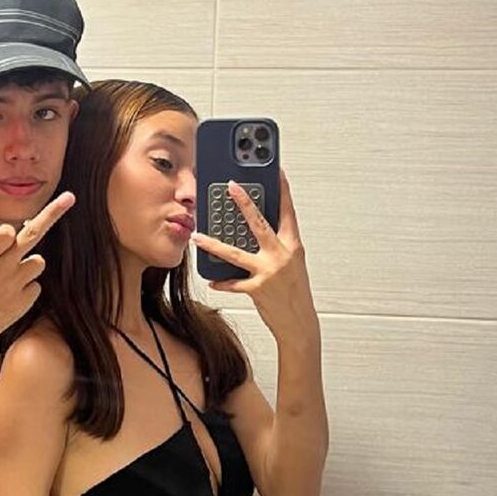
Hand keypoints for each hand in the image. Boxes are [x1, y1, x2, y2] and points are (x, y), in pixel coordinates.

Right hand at [0, 192, 74, 344]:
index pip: (7, 232)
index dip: (7, 232)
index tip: (7, 234)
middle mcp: (1, 270)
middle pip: (33, 236)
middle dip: (52, 214)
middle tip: (69, 198)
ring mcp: (14, 287)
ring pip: (38, 263)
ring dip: (28, 264)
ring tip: (8, 275)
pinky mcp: (22, 304)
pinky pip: (36, 287)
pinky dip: (27, 288)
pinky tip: (9, 295)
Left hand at [192, 170, 317, 342]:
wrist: (299, 323)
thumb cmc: (295, 292)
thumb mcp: (292, 264)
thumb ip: (277, 246)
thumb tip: (258, 229)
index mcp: (293, 246)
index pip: (288, 212)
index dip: (283, 191)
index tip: (277, 172)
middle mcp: (281, 256)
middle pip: (259, 224)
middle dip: (244, 203)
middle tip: (231, 186)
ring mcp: (269, 272)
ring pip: (235, 253)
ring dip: (213, 245)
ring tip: (198, 237)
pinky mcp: (257, 289)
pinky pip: (233, 283)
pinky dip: (222, 282)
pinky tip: (212, 280)